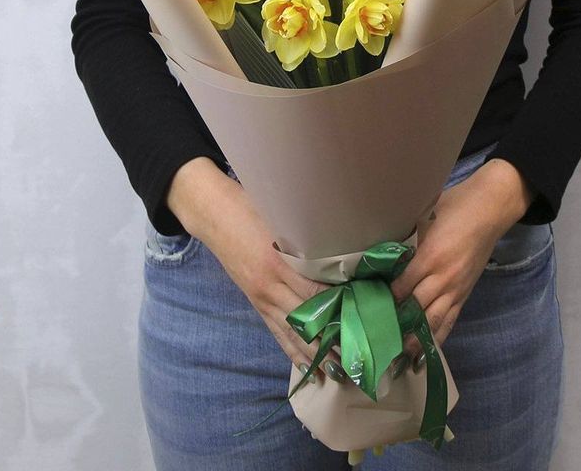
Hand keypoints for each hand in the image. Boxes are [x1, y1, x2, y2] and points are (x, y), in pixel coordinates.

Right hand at [168, 158, 341, 381]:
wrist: (214, 214)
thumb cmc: (251, 208)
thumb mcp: (282, 218)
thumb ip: (309, 238)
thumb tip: (344, 251)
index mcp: (280, 263)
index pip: (317, 293)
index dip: (341, 307)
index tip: (366, 318)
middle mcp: (271, 286)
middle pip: (308, 319)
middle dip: (334, 339)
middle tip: (361, 356)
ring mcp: (262, 297)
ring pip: (293, 333)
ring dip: (316, 353)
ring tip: (340, 372)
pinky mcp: (256, 303)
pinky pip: (276, 332)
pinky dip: (292, 351)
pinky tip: (307, 366)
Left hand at [389, 158, 533, 363]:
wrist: (490, 209)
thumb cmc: (454, 207)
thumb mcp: (424, 217)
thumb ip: (406, 237)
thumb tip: (382, 249)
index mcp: (429, 257)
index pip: (401, 287)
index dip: (384, 300)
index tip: (364, 311)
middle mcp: (443, 278)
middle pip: (415, 309)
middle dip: (396, 326)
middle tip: (375, 342)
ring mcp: (456, 288)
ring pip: (433, 321)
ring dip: (415, 340)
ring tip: (397, 357)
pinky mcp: (465, 294)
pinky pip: (450, 320)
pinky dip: (437, 337)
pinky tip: (425, 350)